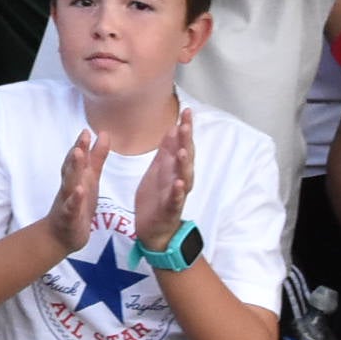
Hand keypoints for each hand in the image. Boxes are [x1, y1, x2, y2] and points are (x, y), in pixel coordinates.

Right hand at [43, 128, 104, 255]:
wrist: (61, 235)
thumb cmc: (77, 203)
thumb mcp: (89, 178)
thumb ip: (96, 157)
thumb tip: (103, 133)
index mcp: (76, 178)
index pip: (77, 158)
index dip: (81, 144)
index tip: (86, 130)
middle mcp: (69, 187)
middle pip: (71, 167)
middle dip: (77, 152)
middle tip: (82, 137)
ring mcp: (67, 201)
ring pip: (69, 184)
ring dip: (73, 169)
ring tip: (77, 155)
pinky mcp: (69, 218)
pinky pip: (71, 207)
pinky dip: (75, 199)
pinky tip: (79, 191)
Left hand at [134, 109, 198, 252]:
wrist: (153, 228)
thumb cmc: (157, 197)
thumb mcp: (159, 169)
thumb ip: (166, 150)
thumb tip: (173, 127)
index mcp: (173, 167)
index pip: (182, 144)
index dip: (185, 128)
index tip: (187, 111)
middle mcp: (179, 178)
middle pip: (185, 157)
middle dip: (186, 141)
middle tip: (185, 124)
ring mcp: (176, 194)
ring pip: (184, 177)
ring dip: (183, 164)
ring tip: (182, 150)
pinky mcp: (170, 209)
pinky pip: (175, 200)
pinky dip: (178, 192)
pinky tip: (179, 184)